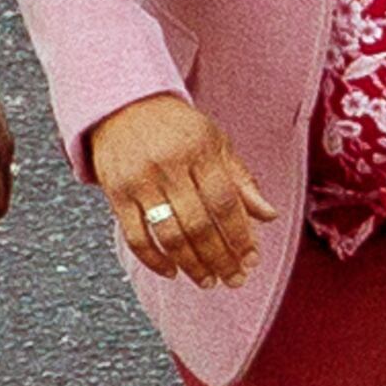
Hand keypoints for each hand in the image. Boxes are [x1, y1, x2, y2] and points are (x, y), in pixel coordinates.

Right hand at [91, 93, 276, 288]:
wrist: (123, 103)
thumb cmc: (176, 127)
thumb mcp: (215, 142)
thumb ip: (241, 179)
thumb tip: (270, 215)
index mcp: (199, 151)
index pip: (225, 202)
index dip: (240, 236)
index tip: (251, 260)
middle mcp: (169, 166)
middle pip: (199, 224)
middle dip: (220, 258)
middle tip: (233, 279)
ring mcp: (140, 181)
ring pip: (169, 234)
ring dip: (191, 264)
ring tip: (207, 281)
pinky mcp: (115, 193)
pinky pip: (135, 236)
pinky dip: (154, 259)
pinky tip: (172, 271)